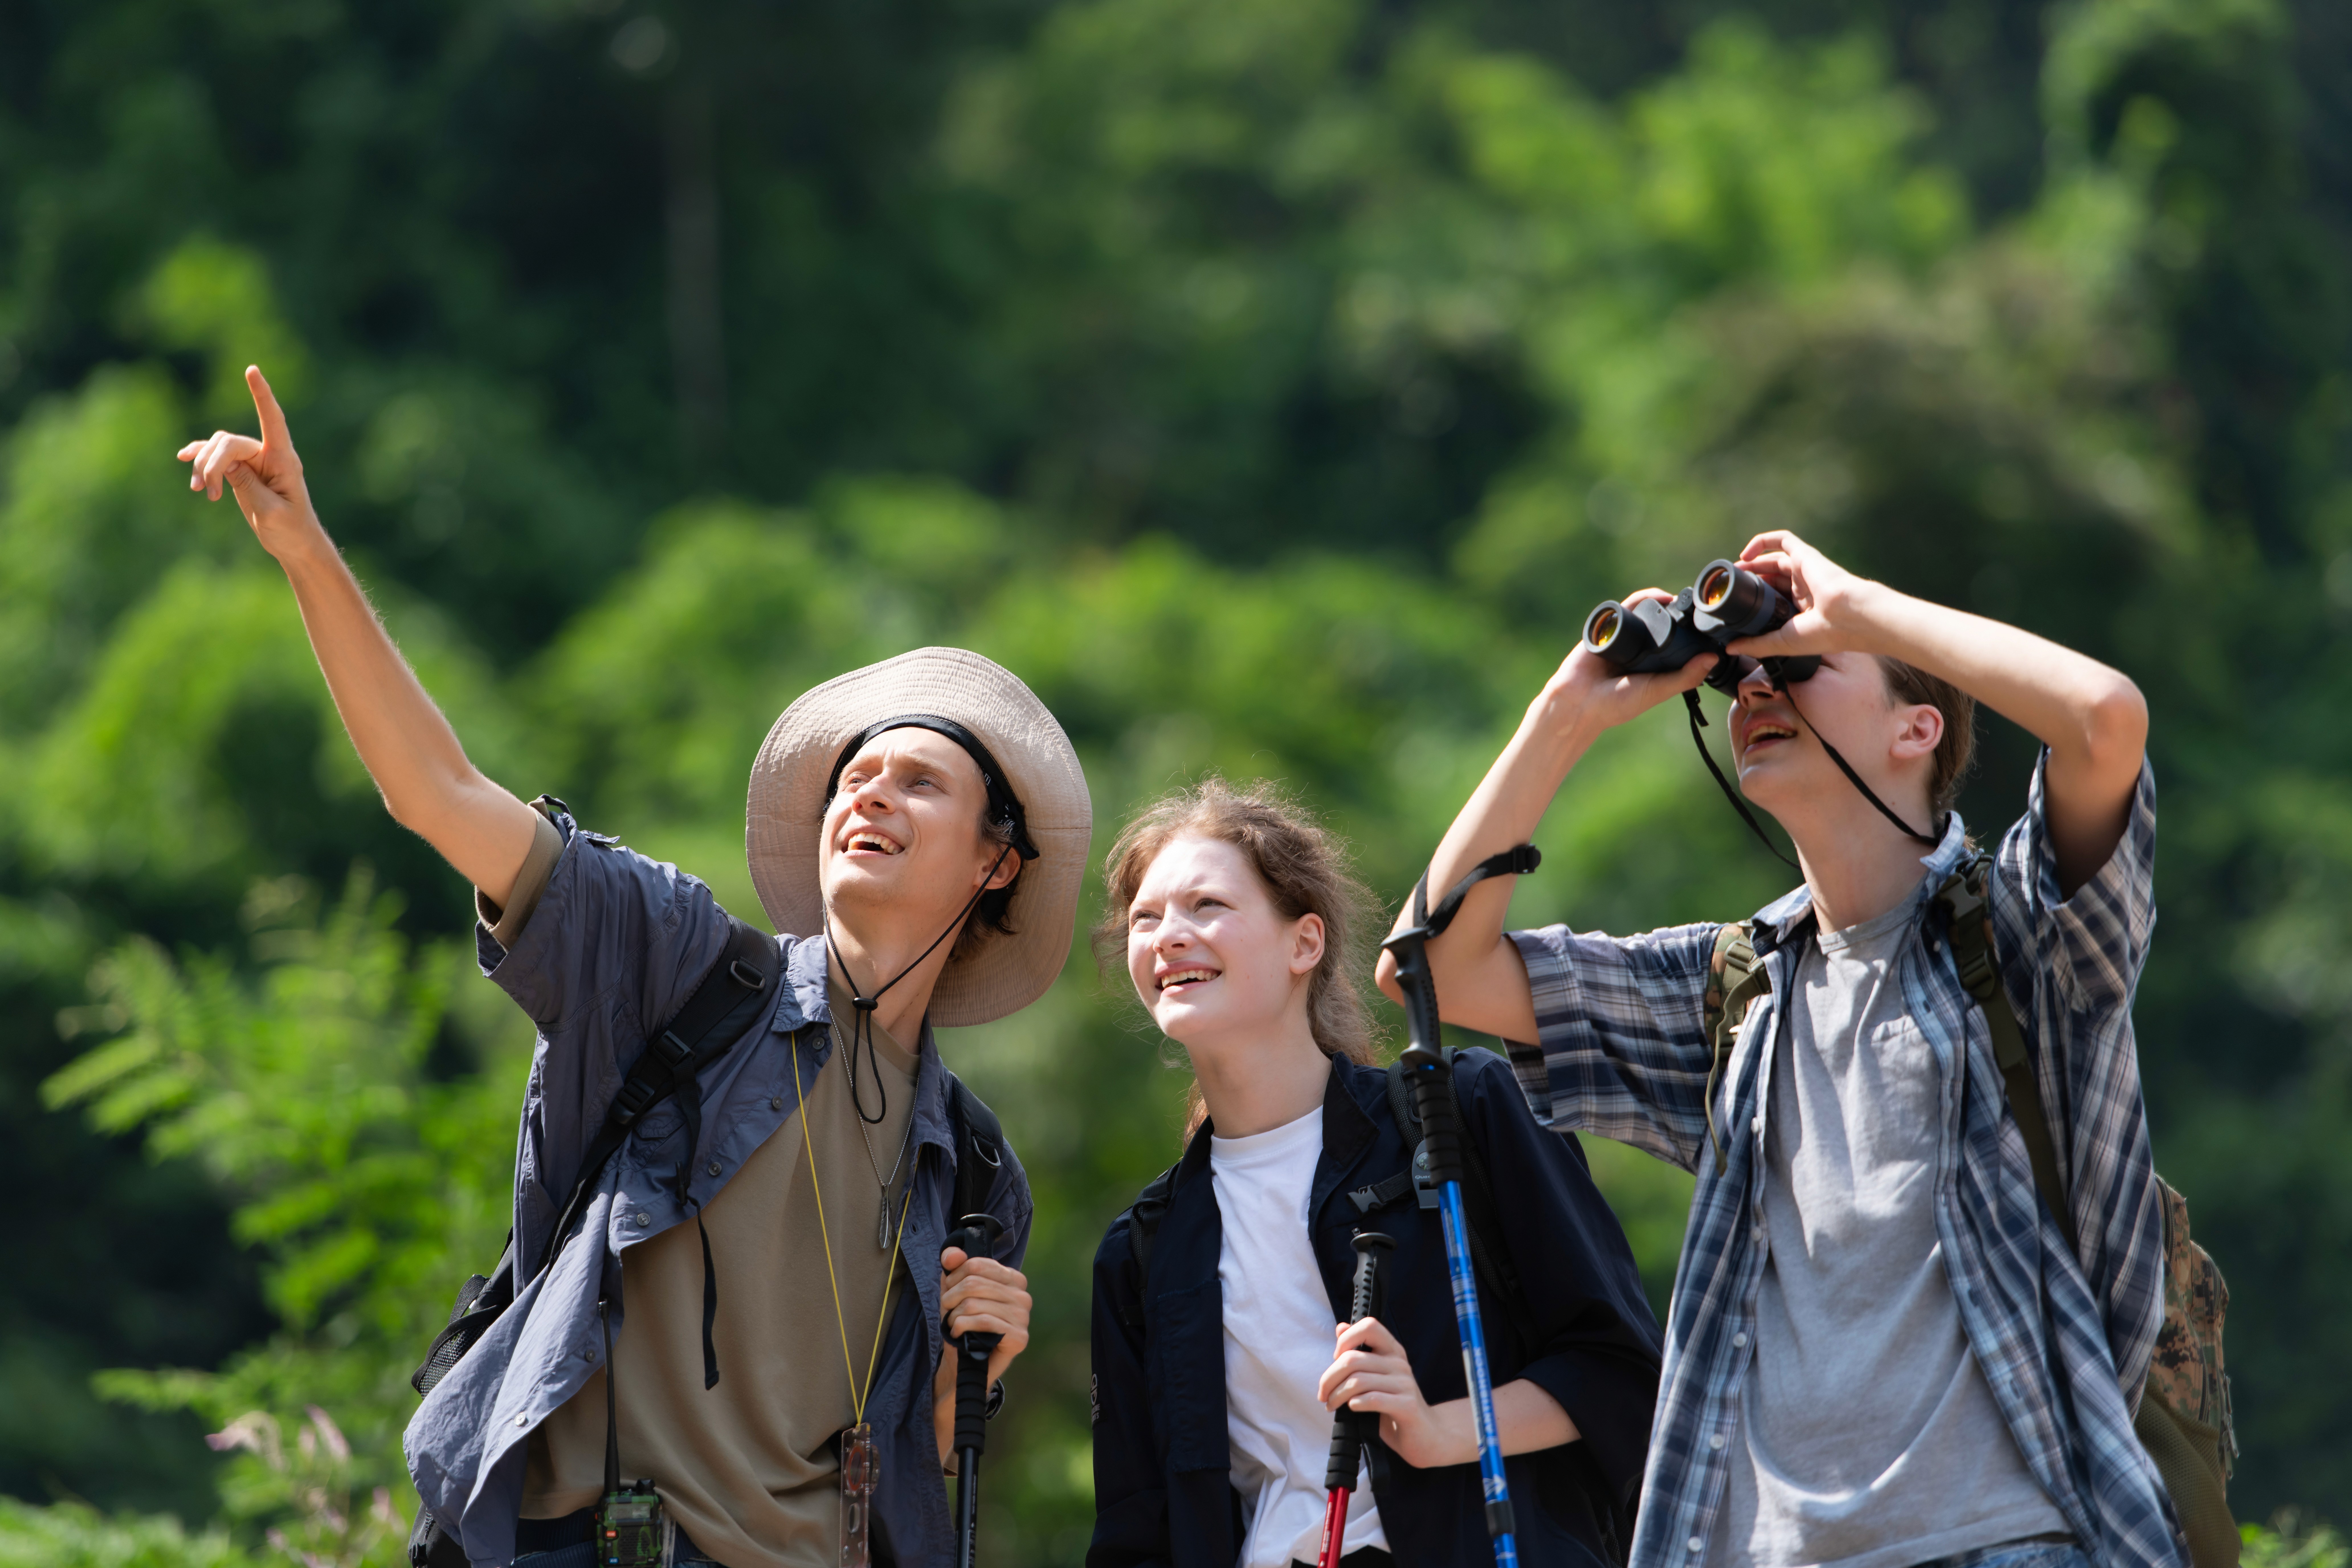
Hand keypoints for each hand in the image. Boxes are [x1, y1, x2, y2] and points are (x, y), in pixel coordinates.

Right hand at [176, 366, 321, 560]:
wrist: (295, 544)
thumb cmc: (291, 530)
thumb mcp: (269, 511)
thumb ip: (247, 484)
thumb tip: (225, 462)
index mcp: (284, 460)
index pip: (272, 420)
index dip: (262, 395)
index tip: (252, 370)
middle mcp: (269, 454)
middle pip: (230, 442)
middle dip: (212, 463)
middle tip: (208, 493)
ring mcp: (254, 461)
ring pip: (219, 447)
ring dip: (205, 466)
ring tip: (201, 492)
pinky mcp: (241, 471)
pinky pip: (216, 457)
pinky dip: (201, 463)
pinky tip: (188, 468)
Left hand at [930, 1246, 1030, 1459]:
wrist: (963, 1366)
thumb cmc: (962, 1326)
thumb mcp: (954, 1292)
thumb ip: (953, 1268)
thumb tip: (951, 1254)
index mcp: (1013, 1279)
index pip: (977, 1264)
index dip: (955, 1277)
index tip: (948, 1292)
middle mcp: (1023, 1296)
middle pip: (974, 1283)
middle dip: (951, 1298)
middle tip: (947, 1312)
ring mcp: (1024, 1317)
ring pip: (976, 1302)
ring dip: (954, 1315)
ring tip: (953, 1325)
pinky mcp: (1019, 1338)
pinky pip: (984, 1321)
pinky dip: (962, 1327)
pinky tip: (958, 1334)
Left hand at [1316, 1317, 1467, 1469]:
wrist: (1425, 1436)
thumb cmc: (1394, 1407)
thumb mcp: (1376, 1377)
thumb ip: (1360, 1354)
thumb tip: (1340, 1327)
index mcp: (1392, 1351)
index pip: (1369, 1326)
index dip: (1346, 1338)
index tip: (1335, 1359)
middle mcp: (1399, 1363)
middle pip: (1353, 1359)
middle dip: (1329, 1378)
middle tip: (1323, 1394)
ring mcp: (1405, 1384)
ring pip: (1358, 1381)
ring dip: (1337, 1395)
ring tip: (1331, 1405)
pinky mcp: (1407, 1406)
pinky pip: (1373, 1399)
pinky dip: (1355, 1404)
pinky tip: (1352, 1409)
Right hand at [1545, 587, 1715, 736]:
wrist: (1578, 701)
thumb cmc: (1616, 704)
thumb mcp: (1657, 691)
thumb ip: (1684, 677)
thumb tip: (1713, 658)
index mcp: (1656, 664)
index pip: (1681, 643)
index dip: (1696, 633)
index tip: (1714, 625)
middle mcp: (1643, 648)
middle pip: (1666, 624)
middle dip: (1682, 615)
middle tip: (1701, 607)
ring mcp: (1626, 635)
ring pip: (1649, 613)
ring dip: (1665, 604)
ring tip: (1683, 600)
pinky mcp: (1609, 626)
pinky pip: (1628, 607)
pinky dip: (1643, 599)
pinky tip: (1659, 597)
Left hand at [1722, 529, 1895, 660]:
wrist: (1848, 616)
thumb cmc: (1823, 633)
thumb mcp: (1782, 643)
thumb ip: (1757, 644)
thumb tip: (1731, 648)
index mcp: (1802, 609)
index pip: (1775, 599)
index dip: (1755, 599)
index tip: (1735, 604)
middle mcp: (1804, 587)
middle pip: (1772, 578)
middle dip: (1750, 580)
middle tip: (1730, 585)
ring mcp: (1805, 570)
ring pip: (1774, 560)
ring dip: (1752, 563)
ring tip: (1733, 571)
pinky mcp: (1805, 554)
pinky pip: (1783, 539)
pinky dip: (1762, 541)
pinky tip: (1745, 554)